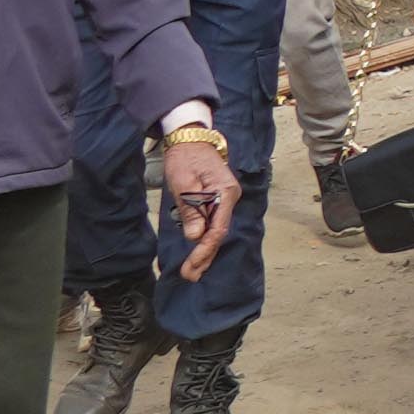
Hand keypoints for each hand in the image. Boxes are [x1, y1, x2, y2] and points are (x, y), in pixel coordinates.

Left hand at [162, 139, 242, 278]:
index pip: (217, 228)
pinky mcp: (218, 198)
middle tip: (190, 275)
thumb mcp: (183, 183)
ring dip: (205, 250)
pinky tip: (198, 251)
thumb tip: (195, 237)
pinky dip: (204, 238)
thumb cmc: (185, 158)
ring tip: (193, 270)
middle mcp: (230, 197)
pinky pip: (214, 222)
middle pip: (219, 232)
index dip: (204, 250)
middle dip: (205, 256)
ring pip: (217, 229)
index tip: (191, 266)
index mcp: (225, 192)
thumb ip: (190, 210)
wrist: (190, 138)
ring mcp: (226, 198)